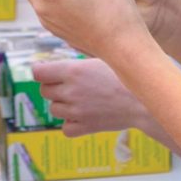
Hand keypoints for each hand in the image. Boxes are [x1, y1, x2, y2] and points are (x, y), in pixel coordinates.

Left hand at [28, 57, 152, 136]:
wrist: (143, 102)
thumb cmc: (125, 77)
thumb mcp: (101, 59)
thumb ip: (80, 61)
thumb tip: (66, 52)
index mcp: (72, 71)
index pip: (38, 73)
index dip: (42, 72)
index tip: (48, 72)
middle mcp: (70, 91)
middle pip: (45, 91)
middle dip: (54, 87)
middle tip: (71, 85)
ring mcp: (76, 111)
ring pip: (54, 109)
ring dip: (63, 105)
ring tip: (81, 99)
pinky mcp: (84, 127)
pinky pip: (66, 128)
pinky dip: (71, 123)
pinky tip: (83, 115)